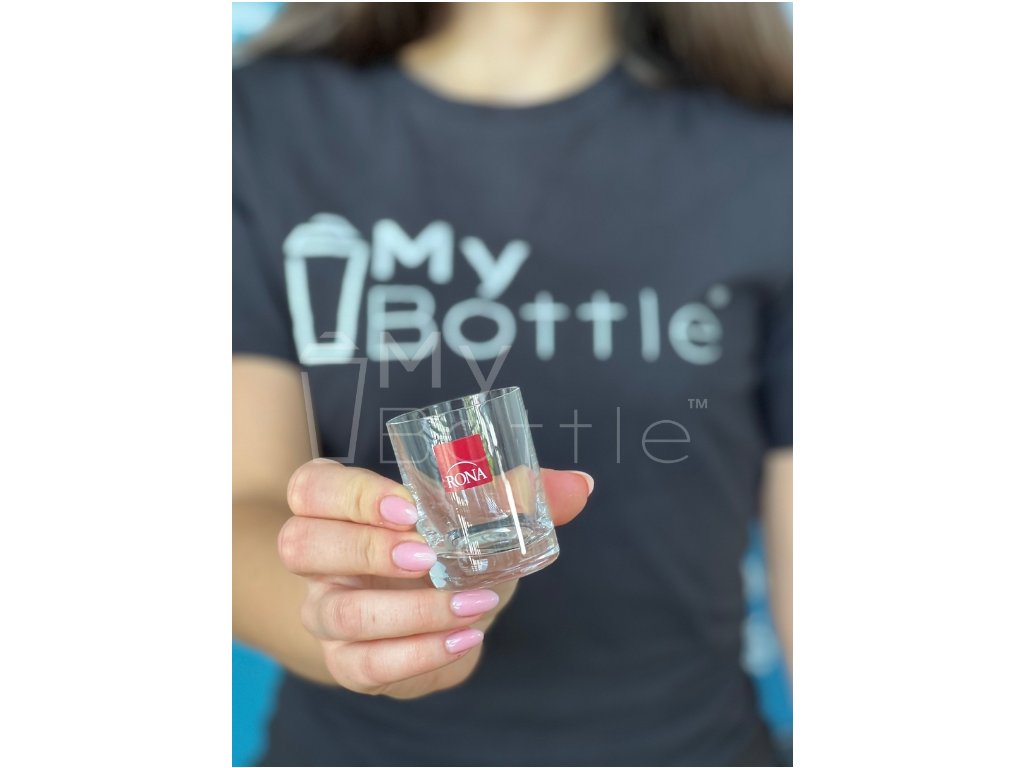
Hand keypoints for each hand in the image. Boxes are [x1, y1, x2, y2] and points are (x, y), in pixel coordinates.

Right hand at [278, 458, 591, 697]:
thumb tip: (578, 486)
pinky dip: (418, 654)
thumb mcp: (476, 511)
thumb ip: (521, 493)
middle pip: (302, 545)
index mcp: (335, 502)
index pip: (312, 488)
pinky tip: (465, 638)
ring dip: (407, 610)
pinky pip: (364, 665)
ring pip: (334, 613)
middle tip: (430, 557)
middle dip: (366, 550)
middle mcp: (318, 555)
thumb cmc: (445, 543)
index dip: (352, 496)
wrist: (428, 606)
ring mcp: (326, 610)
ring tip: (471, 604)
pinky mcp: (348, 660)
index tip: (411, 507)